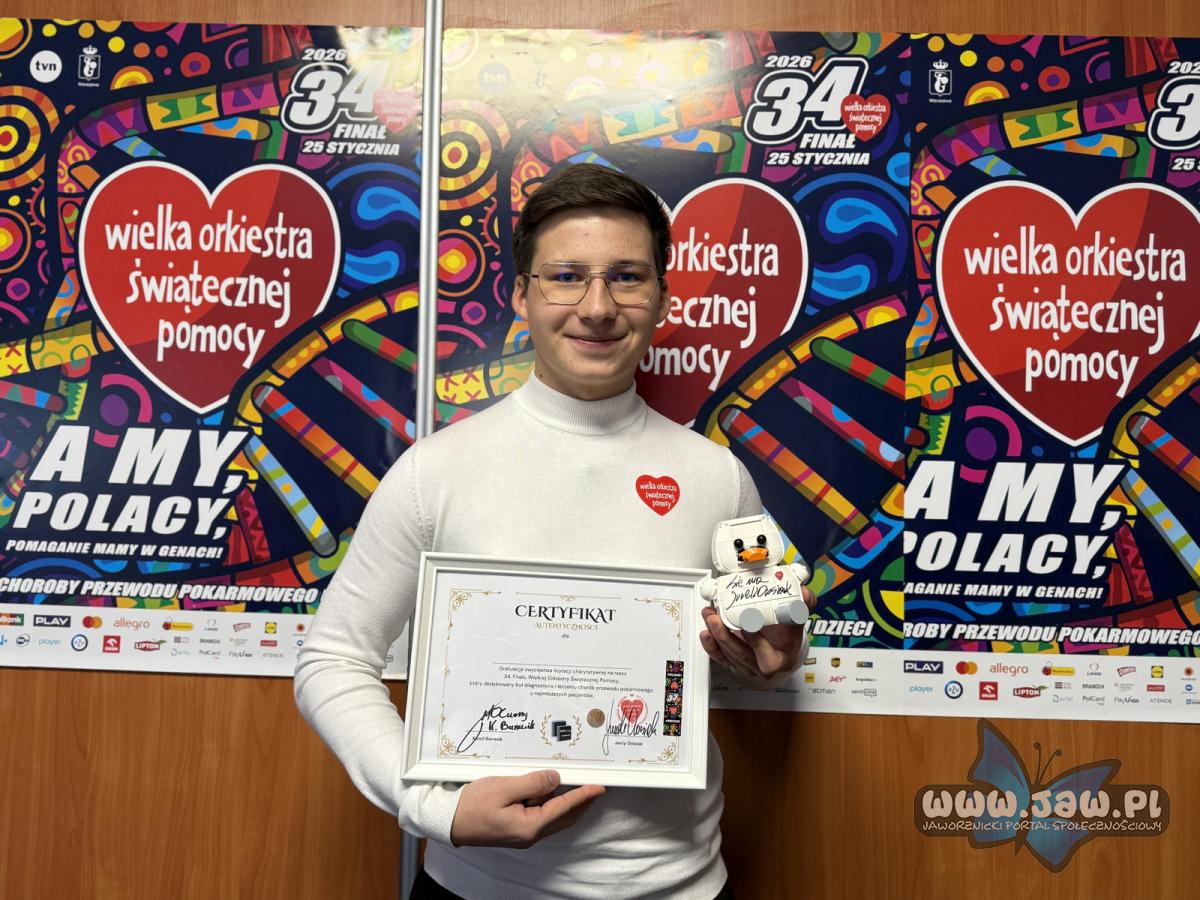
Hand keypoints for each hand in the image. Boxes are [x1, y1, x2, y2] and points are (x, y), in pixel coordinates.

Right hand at [450, 769, 605, 848]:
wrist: (450, 821)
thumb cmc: (472, 806)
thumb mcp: (503, 787)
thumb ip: (532, 783)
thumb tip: (555, 779)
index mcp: (529, 826)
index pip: (564, 807)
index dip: (583, 795)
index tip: (598, 786)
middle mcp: (530, 834)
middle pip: (564, 817)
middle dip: (582, 802)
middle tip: (596, 786)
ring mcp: (524, 833)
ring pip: (555, 818)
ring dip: (568, 803)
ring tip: (579, 785)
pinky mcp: (517, 829)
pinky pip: (543, 816)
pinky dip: (553, 805)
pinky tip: (552, 792)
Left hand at [699, 586, 813, 687]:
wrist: (780, 645)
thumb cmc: (787, 634)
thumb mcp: (798, 620)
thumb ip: (801, 606)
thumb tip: (803, 593)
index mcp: (780, 659)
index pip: (768, 660)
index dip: (756, 643)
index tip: (748, 624)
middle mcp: (761, 666)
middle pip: (741, 656)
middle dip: (726, 636)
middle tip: (717, 618)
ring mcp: (745, 665)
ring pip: (727, 655)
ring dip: (715, 635)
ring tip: (709, 615)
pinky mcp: (732, 660)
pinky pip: (719, 657)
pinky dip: (710, 645)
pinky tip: (705, 633)